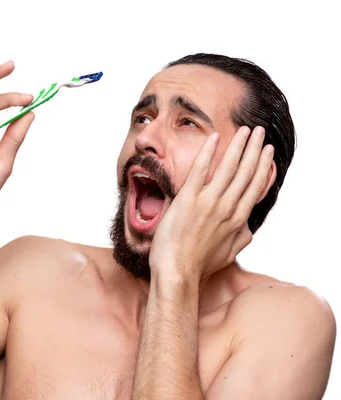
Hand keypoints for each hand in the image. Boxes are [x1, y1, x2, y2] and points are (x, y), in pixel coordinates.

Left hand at [149, 126, 274, 280]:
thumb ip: (240, 238)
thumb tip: (248, 228)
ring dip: (239, 146)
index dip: (262, 166)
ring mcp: (208, 203)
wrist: (177, 273)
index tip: (267, 152)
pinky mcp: (188, 200)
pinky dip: (208, 152)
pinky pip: (200, 170)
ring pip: (229, 168)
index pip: (254, 187)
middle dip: (255, 149)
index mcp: (237, 220)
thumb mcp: (228, 254)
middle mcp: (227, 208)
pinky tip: (215, 137)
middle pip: (246, 173)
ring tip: (246, 130)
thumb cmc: (198, 266)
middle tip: (260, 132)